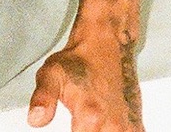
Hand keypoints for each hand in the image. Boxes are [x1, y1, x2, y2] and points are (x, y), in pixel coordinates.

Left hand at [26, 34, 142, 130]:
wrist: (106, 46)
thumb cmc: (78, 61)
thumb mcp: (51, 74)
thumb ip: (42, 98)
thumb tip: (35, 120)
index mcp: (90, 116)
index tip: (66, 128)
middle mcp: (112, 125)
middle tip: (74, 125)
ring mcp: (126, 126)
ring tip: (86, 126)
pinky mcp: (135, 125)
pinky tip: (101, 128)